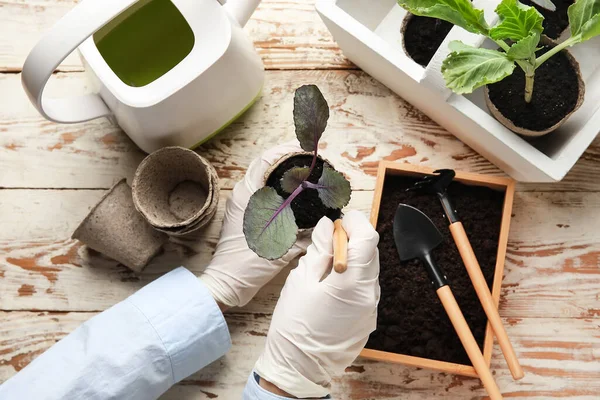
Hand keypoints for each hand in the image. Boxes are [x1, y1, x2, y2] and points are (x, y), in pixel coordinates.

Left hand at [199, 143, 310, 308]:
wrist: (227, 284)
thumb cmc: (248, 265)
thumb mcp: (281, 247)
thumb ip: (304, 231)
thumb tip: (326, 220)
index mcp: (247, 196)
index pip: (266, 160)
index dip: (286, 150)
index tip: (306, 149)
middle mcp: (242, 195)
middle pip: (265, 166)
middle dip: (288, 160)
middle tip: (311, 162)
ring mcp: (241, 204)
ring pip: (264, 179)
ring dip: (283, 174)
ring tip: (305, 175)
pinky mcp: (243, 215)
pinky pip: (263, 194)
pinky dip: (278, 190)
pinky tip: (294, 196)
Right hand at [255, 211, 379, 397]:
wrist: (299, 368)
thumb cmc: (295, 326)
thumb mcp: (302, 280)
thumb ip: (319, 250)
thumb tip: (327, 227)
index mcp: (352, 283)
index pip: (368, 237)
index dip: (354, 222)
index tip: (339, 220)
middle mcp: (369, 294)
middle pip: (371, 251)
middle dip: (352, 238)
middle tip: (328, 240)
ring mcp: (372, 308)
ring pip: (370, 268)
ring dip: (353, 258)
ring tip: (327, 266)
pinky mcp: (369, 317)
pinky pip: (367, 287)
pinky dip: (354, 277)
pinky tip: (333, 285)